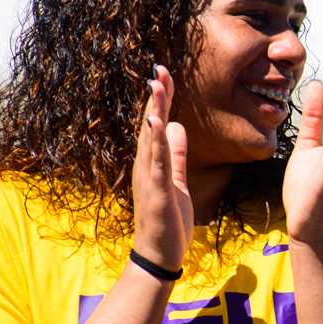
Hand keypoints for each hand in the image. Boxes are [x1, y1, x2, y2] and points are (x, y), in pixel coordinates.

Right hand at [131, 65, 192, 270]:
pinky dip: (156, 141)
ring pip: (150, 138)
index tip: (165, 74)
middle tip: (160, 69)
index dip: (161, 99)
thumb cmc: (168, 221)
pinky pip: (157, 162)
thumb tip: (177, 127)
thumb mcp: (177, 181)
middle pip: (150, 124)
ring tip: (157, 85)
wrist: (159, 254)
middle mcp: (145, 165)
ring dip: (154, 111)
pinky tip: (157, 121)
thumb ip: (177, 155)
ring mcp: (148, 177)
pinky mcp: (156, 191)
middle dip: (156, 97)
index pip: (156, 124)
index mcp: (152, 162)